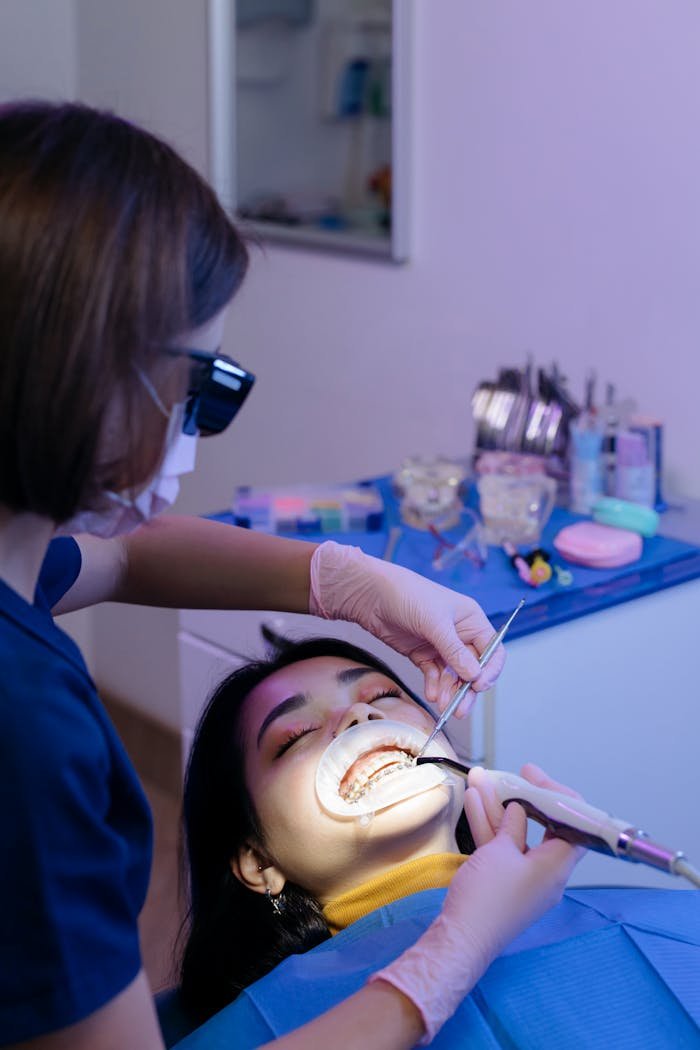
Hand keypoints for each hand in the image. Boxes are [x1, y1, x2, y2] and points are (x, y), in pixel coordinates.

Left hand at [308, 542, 505, 711]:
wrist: (370, 594)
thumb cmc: (407, 595)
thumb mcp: (434, 622)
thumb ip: (454, 651)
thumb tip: (474, 676)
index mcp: (471, 620)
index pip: (492, 650)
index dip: (489, 670)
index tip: (478, 685)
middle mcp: (460, 633)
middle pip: (473, 668)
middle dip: (468, 689)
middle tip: (460, 709)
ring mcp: (440, 645)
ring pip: (453, 676)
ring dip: (450, 691)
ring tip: (442, 705)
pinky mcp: (422, 654)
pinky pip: (434, 675)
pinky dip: (434, 686)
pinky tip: (431, 694)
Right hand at [369, 765, 582, 1044]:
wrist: (460, 938)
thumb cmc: (489, 896)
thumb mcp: (501, 852)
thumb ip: (512, 826)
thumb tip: (519, 811)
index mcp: (557, 867)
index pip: (574, 826)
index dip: (560, 798)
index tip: (537, 778)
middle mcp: (545, 872)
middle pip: (543, 827)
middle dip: (523, 797)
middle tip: (514, 774)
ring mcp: (522, 877)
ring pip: (515, 834)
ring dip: (497, 806)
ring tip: (480, 777)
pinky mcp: (501, 881)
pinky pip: (500, 848)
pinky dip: (488, 825)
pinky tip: (473, 800)